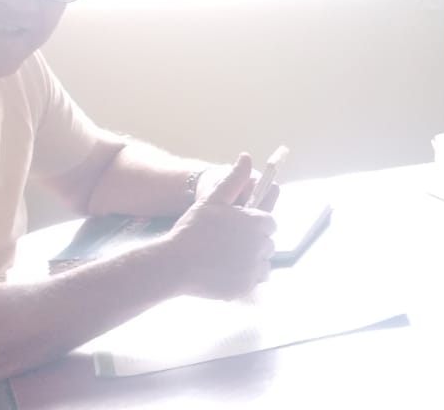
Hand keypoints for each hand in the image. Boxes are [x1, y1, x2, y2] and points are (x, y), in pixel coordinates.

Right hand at [159, 154, 277, 299]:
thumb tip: (247, 157)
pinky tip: (227, 272)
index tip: (237, 227)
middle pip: (267, 242)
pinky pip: (255, 281)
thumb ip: (233, 180)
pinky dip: (245, 278)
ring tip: (227, 259)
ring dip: (252, 260)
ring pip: (264, 263)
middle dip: (253, 242)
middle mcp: (260, 245)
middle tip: (228, 244)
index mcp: (256, 222)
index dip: (254, 224)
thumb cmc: (192, 230)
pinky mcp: (246, 286)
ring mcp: (254, 268)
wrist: (174, 264)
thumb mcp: (212, 200)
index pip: (269, 222)